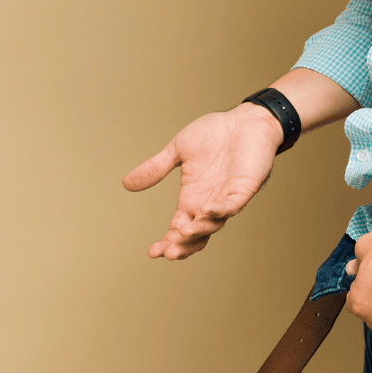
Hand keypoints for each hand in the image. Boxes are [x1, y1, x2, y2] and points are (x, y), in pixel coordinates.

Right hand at [122, 104, 283, 259]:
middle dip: (182, 246)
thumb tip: (126, 184)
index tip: (152, 252)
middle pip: (195, 235)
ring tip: (183, 234)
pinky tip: (207, 211)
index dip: (167, 242)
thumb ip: (156, 168)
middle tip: (167, 253)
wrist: (244, 120)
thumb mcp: (178, 150)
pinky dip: (222, 210)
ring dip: (199, 231)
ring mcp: (228, 197)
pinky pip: (233, 204)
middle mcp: (209, 203)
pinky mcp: (245, 187)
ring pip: (214, 223)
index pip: (178, 229)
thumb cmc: (215, 134)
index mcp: (192, 198)